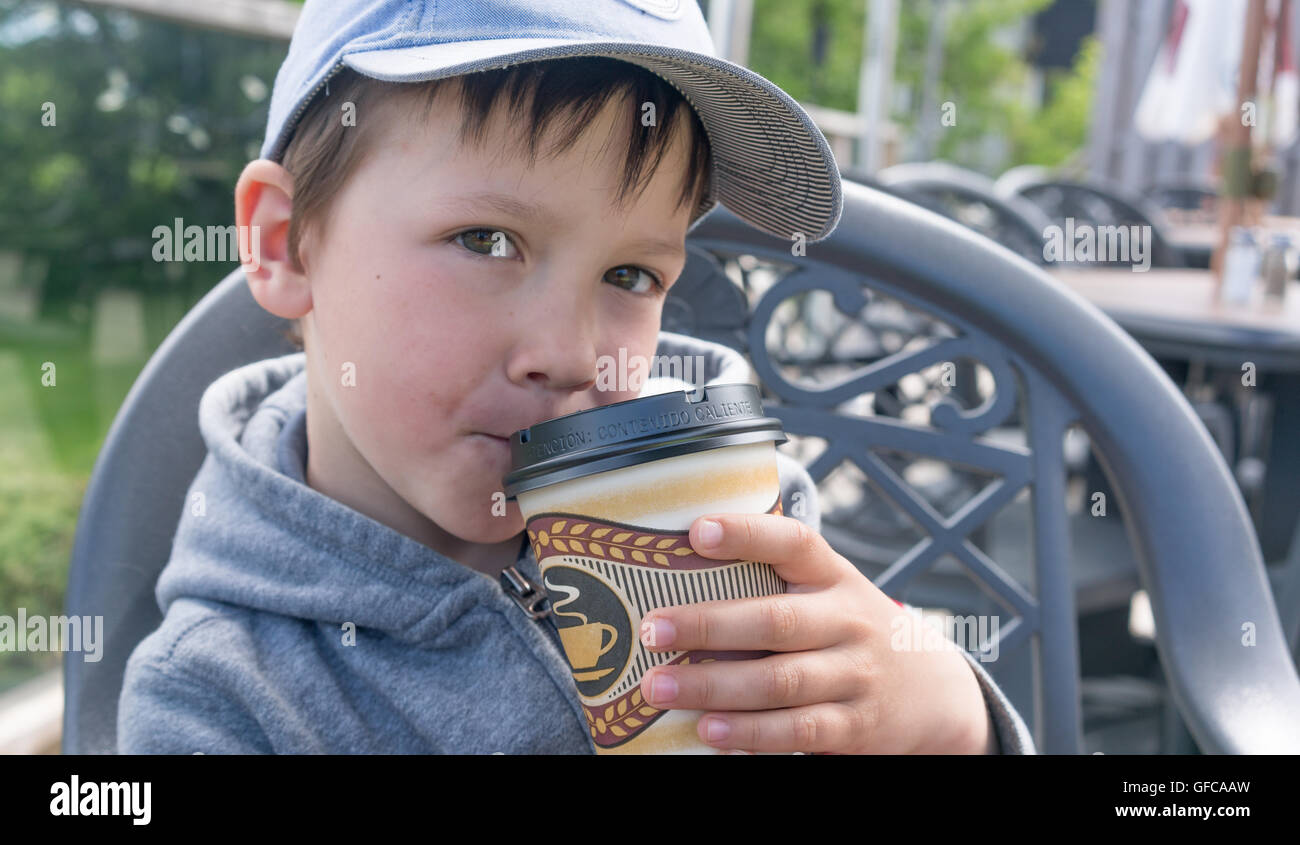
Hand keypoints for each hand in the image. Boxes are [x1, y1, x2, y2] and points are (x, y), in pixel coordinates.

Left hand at [636, 513, 995, 753]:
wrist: (932, 691)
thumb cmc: (847, 629)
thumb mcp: (827, 591)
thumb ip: (771, 579)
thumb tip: (673, 570)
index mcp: (832, 577)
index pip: (794, 542)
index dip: (748, 533)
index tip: (699, 531)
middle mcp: (847, 620)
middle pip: (775, 620)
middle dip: (708, 624)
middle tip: (652, 629)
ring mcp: (854, 675)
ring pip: (779, 681)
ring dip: (713, 687)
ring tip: (659, 688)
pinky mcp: (854, 726)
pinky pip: (798, 730)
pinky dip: (750, 733)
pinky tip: (709, 731)